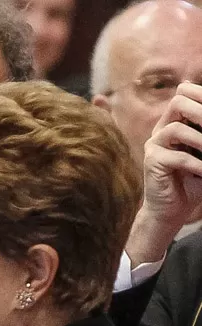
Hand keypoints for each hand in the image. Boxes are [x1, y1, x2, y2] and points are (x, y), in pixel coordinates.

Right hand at [129, 83, 201, 264]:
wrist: (172, 209)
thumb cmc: (194, 180)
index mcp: (175, 122)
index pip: (183, 94)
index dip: (200, 93)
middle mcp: (162, 130)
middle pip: (178, 102)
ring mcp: (154, 145)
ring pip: (177, 128)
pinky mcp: (152, 162)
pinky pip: (177, 157)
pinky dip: (197, 164)